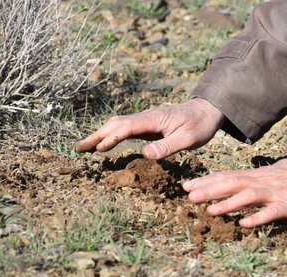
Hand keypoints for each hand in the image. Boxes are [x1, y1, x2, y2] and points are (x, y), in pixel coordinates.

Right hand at [77, 98, 224, 158]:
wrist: (207, 112)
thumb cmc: (199, 126)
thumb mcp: (188, 139)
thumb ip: (168, 146)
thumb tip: (146, 155)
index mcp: (153, 119)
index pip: (126, 127)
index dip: (111, 137)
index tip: (99, 149)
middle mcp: (146, 117)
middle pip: (116, 124)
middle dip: (97, 135)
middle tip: (79, 148)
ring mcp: (146, 120)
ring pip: (118, 125)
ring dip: (101, 135)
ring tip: (86, 147)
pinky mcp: (148, 125)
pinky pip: (126, 129)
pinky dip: (112, 135)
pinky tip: (106, 144)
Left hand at [183, 158, 286, 226]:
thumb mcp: (272, 175)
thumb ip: (254, 181)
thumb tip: (234, 184)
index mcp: (257, 176)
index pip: (228, 176)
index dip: (207, 181)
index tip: (187, 185)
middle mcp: (262, 183)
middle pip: (233, 184)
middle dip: (210, 189)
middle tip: (190, 195)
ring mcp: (275, 194)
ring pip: (249, 196)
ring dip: (229, 203)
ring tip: (210, 210)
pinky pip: (272, 212)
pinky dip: (258, 217)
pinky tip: (245, 224)